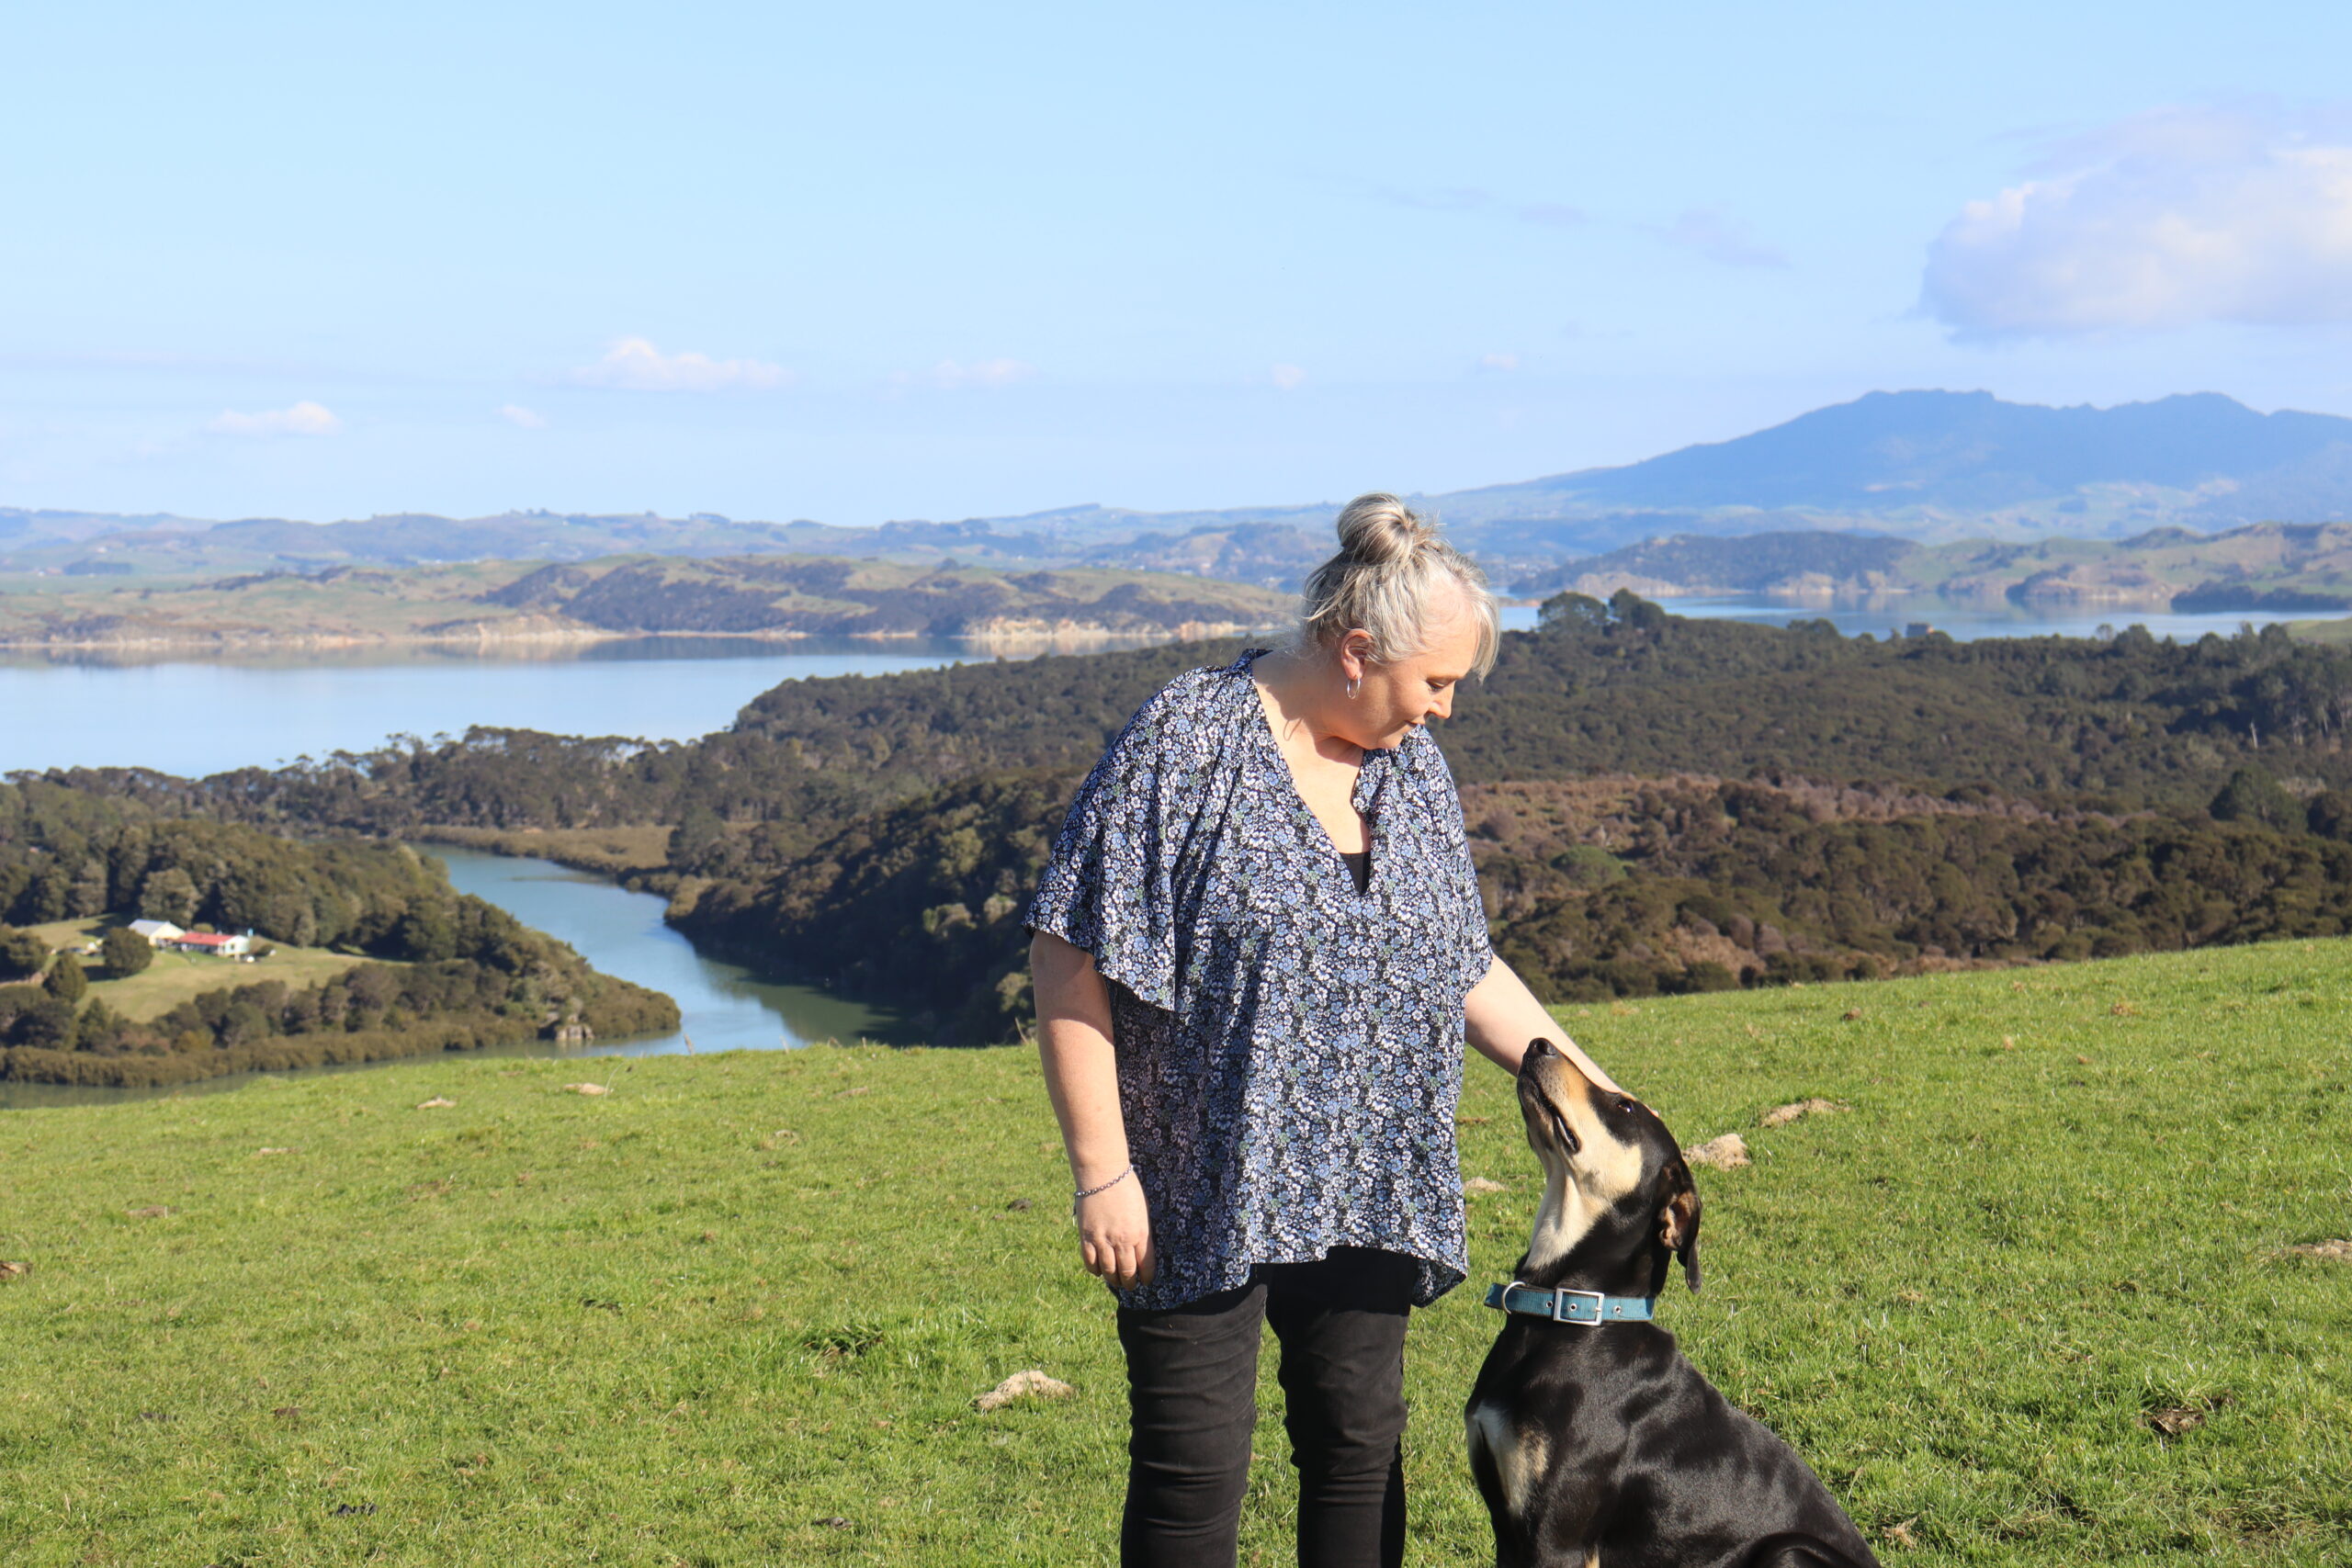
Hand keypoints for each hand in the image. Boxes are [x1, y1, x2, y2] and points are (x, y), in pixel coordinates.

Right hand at [1075, 1174, 1154, 1291]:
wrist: (1102, 1174)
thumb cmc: (1126, 1187)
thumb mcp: (1142, 1211)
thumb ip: (1142, 1232)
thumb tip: (1139, 1249)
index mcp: (1141, 1233)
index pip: (1146, 1265)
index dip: (1146, 1277)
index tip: (1146, 1281)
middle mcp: (1122, 1241)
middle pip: (1127, 1272)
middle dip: (1130, 1282)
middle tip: (1130, 1285)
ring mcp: (1103, 1240)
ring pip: (1109, 1271)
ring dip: (1113, 1279)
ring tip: (1116, 1280)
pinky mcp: (1087, 1237)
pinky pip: (1090, 1262)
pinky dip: (1096, 1270)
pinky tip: (1100, 1269)